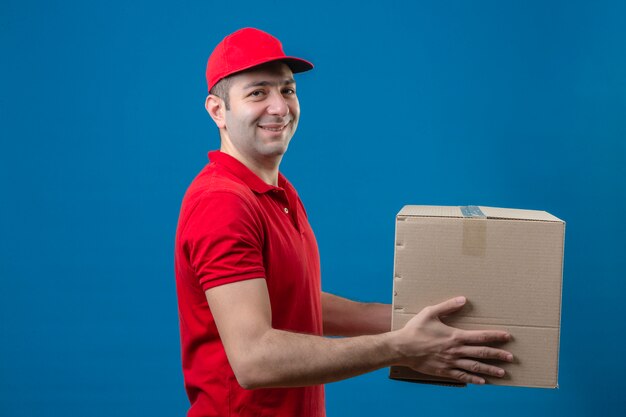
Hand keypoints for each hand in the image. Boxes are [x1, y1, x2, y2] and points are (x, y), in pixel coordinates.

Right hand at [395, 296, 512, 384]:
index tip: (507, 336)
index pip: (480, 336)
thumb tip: (463, 299)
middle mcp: (456, 351)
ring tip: (503, 373)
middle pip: (482, 353)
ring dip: (490, 370)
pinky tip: (482, 382)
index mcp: (455, 336)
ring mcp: (451, 363)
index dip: (495, 336)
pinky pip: (462, 377)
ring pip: (475, 367)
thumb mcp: (430, 313)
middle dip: (498, 355)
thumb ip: (448, 306)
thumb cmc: (415, 329)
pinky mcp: (444, 371)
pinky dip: (473, 380)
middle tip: (511, 358)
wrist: (402, 348)